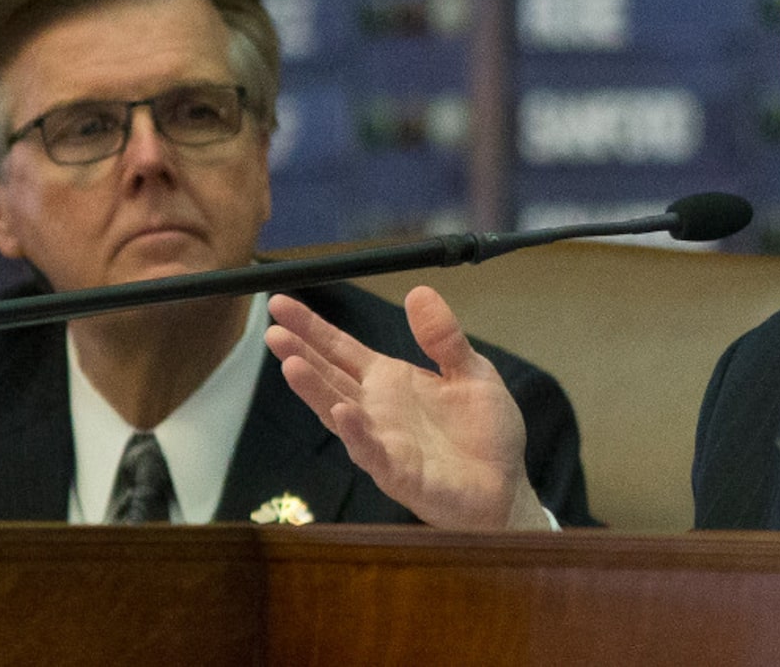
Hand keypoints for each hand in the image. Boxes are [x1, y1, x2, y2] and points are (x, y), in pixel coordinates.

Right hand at [265, 287, 550, 529]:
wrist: (506, 487)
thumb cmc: (486, 434)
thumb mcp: (472, 372)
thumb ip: (443, 337)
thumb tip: (418, 291)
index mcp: (391, 382)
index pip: (341, 349)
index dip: (311, 327)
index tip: (280, 304)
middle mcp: (377, 411)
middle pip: (330, 377)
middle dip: (300, 353)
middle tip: (272, 331)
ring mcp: (384, 443)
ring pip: (339, 414)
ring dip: (315, 391)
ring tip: (292, 364)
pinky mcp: (400, 474)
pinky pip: (372, 453)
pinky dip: (356, 433)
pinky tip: (342, 412)